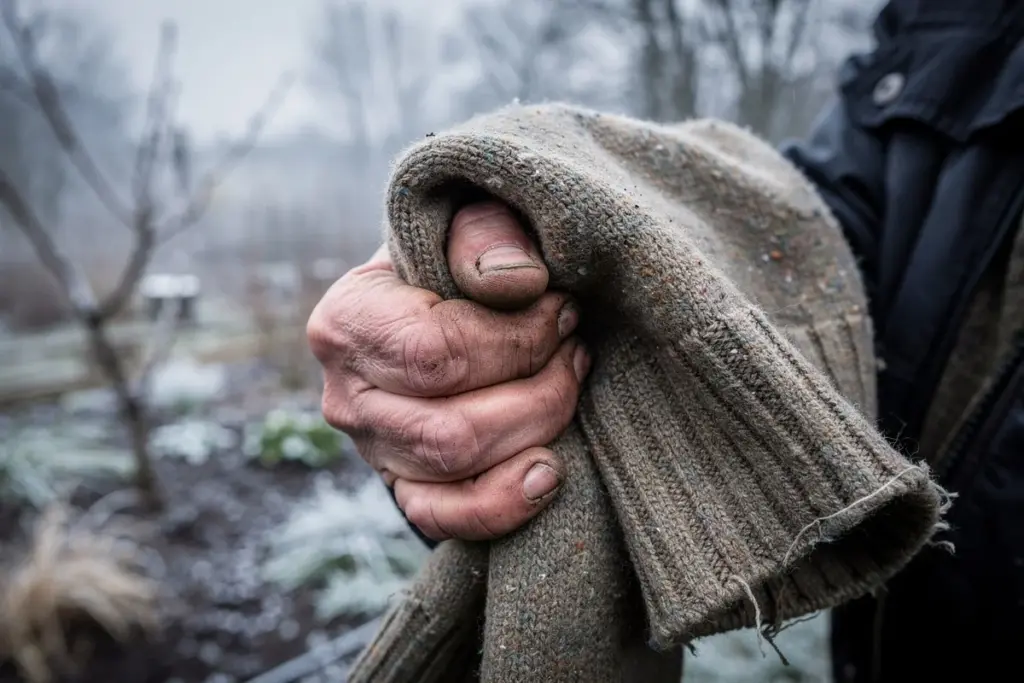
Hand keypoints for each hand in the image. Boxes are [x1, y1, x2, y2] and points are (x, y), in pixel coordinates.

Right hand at [307, 202, 589, 540]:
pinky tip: (549, 471)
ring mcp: (373, 450)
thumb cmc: (465, 257)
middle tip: (576, 349)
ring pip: (458, 468)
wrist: (450, 299)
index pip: (432, 353)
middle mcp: (345, 394)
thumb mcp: (471, 218)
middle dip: (539, 389)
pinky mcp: (405, 486)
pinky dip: (504, 504)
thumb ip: (487, 233)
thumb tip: (520, 283)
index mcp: (347, 320)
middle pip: (450, 426)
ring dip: (537, 428)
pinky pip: (442, 518)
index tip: (564, 309)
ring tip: (571, 381)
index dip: (515, 340)